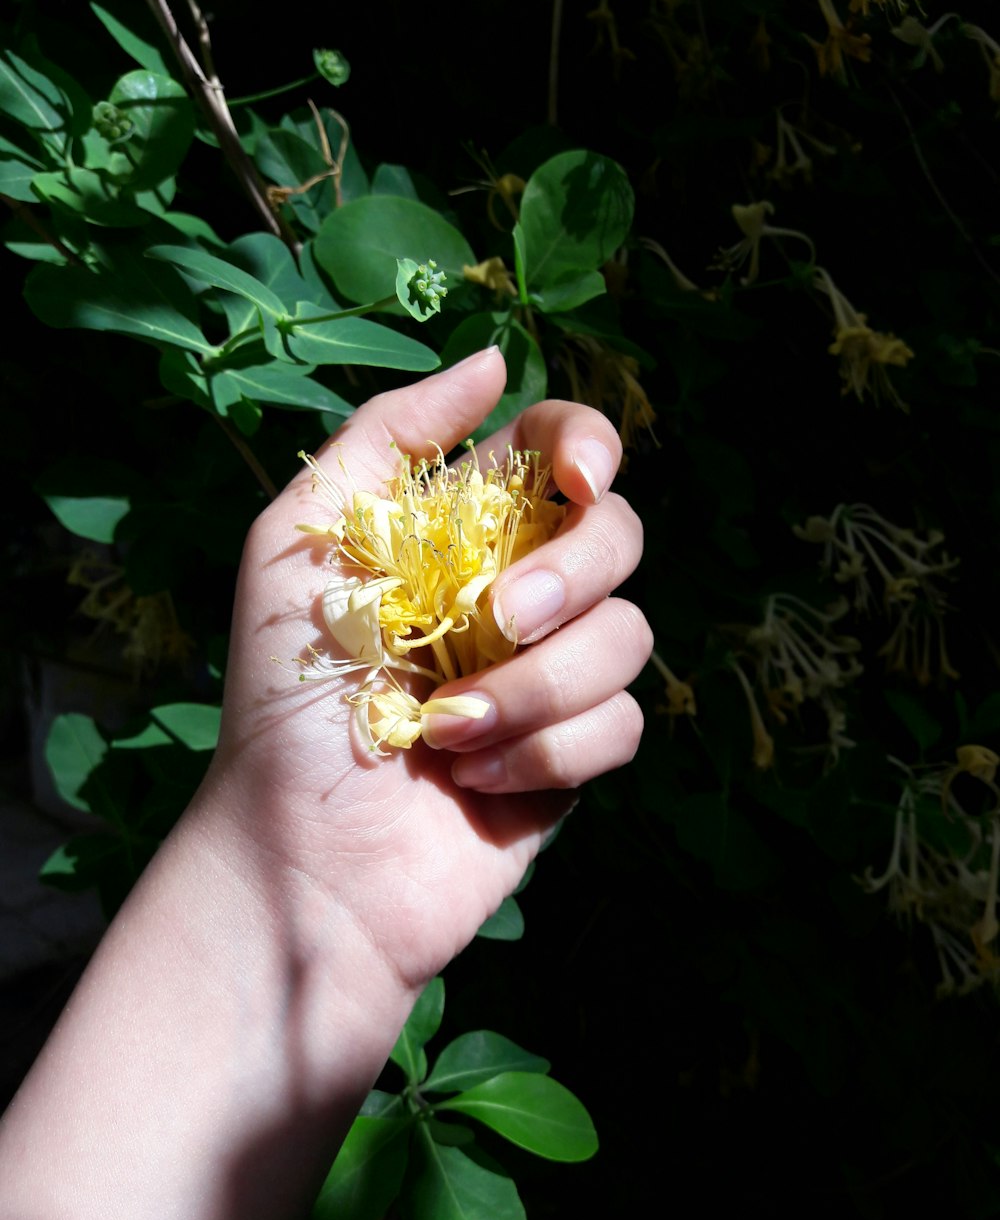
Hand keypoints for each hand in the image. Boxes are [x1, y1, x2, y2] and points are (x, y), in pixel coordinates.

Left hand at [210, 347, 649, 989]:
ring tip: (446, 734)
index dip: (590, 445)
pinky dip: (545, 753)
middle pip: (621, 534)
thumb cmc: (283, 699)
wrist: (302, 858)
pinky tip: (475, 782)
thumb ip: (387, 438)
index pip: (562, 452)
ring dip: (536, 688)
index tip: (577, 478)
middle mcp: (519, 592)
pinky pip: (620, 724)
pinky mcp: (575, 755)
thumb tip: (495, 361)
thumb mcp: (297, 543)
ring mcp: (552, 675)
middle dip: (569, 576)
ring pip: (629, 636)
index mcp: (460, 533)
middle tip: (496, 622)